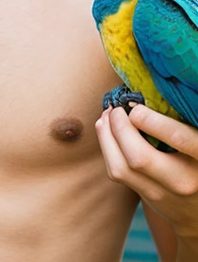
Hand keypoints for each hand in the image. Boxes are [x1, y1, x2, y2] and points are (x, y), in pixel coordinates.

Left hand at [96, 105, 197, 247]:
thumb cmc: (196, 160)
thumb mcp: (195, 139)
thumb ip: (178, 124)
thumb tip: (142, 96)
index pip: (179, 138)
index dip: (152, 121)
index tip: (136, 108)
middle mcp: (184, 180)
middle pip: (139, 157)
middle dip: (119, 127)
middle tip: (115, 108)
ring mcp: (163, 194)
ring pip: (120, 168)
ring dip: (106, 136)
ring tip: (106, 116)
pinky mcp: (146, 197)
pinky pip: (116, 172)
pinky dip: (107, 147)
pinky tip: (106, 130)